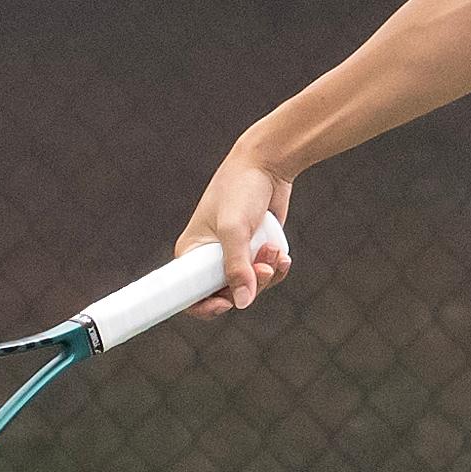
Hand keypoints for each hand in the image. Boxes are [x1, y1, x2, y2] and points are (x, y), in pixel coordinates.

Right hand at [178, 147, 297, 312]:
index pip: (188, 294)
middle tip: (263, 268)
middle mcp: (210, 257)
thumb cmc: (240, 189)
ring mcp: (234, 255)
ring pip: (250, 286)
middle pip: (226, 294)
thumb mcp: (234, 228)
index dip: (204, 306)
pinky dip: (276, 269)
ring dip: (267, 275)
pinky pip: (265, 275)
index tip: (225, 304)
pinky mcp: (254, 251)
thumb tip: (241, 303)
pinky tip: (282, 255)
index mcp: (192, 252)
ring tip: (274, 250)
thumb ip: (236, 266)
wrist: (268, 165)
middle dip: (249, 286)